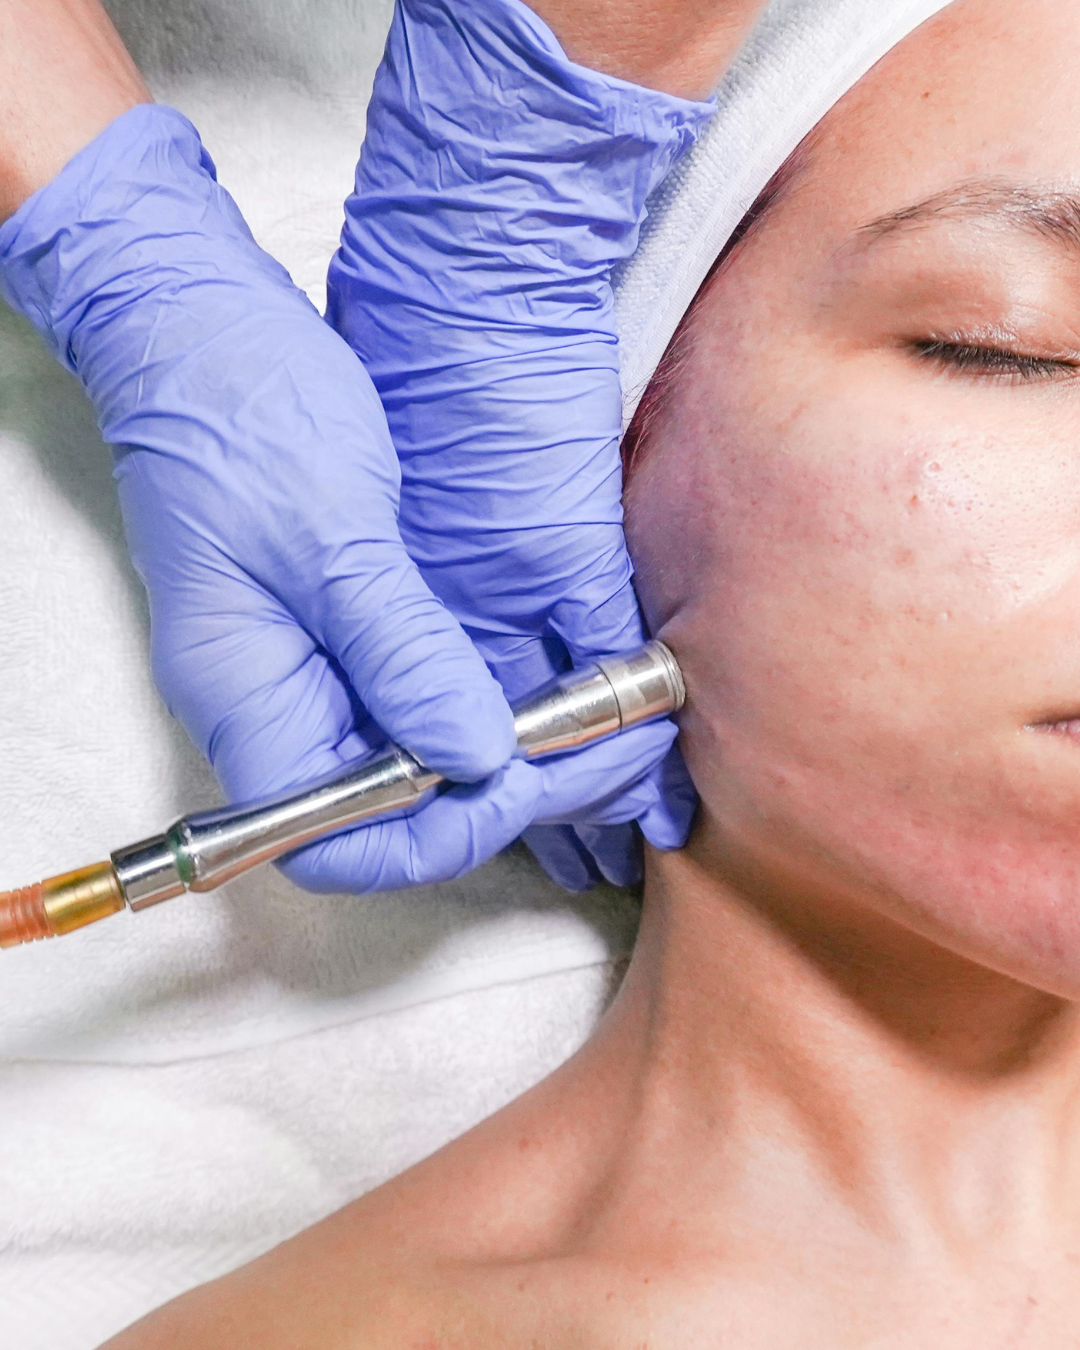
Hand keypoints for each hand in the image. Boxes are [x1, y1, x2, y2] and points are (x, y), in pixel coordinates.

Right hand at [0, 102, 593, 891]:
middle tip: (619, 752)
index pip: (337, 843)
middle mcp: (285, 708)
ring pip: (429, 756)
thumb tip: (477, 759)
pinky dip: (502, 699)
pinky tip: (569, 684)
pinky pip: (433, 694)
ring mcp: (321, 670)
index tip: (524, 779)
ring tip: (622, 727)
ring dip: (524, 752)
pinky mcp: (356, 629)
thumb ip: (402, 655)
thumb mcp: (330, 537)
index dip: (437, 836)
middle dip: (513, 793)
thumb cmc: (240, 419)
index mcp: (250, 704)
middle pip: (400, 810)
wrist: (201, 332)